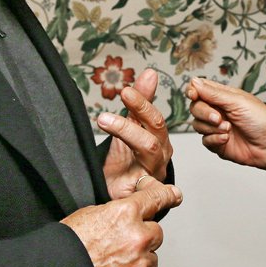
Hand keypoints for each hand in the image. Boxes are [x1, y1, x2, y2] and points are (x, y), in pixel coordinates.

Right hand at [62, 179, 182, 266]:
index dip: (166, 195)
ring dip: (139, 262)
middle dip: (143, 238)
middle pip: (155, 233)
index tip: (174, 195)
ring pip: (152, 259)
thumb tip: (126, 216)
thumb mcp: (90, 215)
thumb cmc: (68, 247)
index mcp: (125, 213)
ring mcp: (141, 263)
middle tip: (121, 247)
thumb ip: (116, 213)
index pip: (154, 198)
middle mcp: (138, 236)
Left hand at [99, 68, 173, 199]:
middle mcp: (161, 154)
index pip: (154, 117)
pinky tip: (122, 172)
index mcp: (158, 137)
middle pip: (155, 131)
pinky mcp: (146, 191)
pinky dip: (138, 178)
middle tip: (113, 104)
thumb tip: (150, 72)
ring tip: (104, 120)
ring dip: (126, 131)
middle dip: (136, 114)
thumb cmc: (128, 160)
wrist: (122, 193)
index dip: (142, 102)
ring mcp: (155, 172)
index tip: (125, 91)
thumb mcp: (130, 127)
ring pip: (149, 149)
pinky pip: (147, 184)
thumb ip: (140, 103)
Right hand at [186, 77, 265, 169]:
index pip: (199, 89)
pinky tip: (227, 139)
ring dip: (211, 128)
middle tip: (218, 118)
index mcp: (223, 96)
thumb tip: (194, 81)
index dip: (193, 91)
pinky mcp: (217, 143)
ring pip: (197, 125)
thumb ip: (214, 93)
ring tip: (228, 129)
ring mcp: (217, 127)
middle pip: (195, 107)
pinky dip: (214, 140)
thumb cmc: (262, 120)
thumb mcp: (237, 102)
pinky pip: (204, 141)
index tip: (193, 95)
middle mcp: (218, 110)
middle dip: (204, 113)